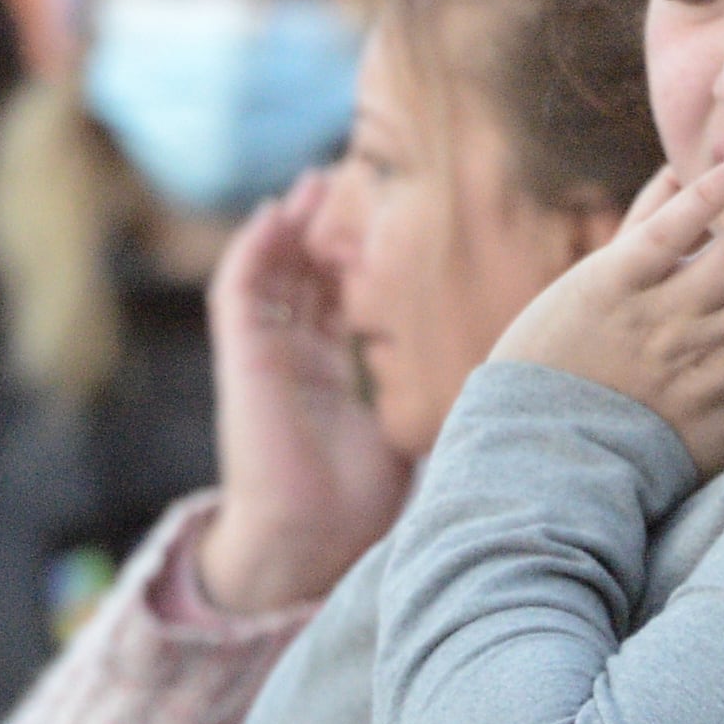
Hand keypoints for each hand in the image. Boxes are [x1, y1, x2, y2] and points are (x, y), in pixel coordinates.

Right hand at [196, 172, 410, 613]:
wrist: (311, 541)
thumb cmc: (356, 507)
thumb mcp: (404, 434)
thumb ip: (421, 397)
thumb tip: (485, 373)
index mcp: (327, 378)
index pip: (335, 303)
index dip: (355, 262)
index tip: (388, 221)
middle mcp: (292, 360)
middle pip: (302, 278)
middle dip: (324, 230)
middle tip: (352, 181)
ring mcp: (263, 357)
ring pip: (269, 273)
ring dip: (289, 227)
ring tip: (315, 183)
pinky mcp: (241, 357)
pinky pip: (238, 289)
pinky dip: (254, 248)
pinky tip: (278, 213)